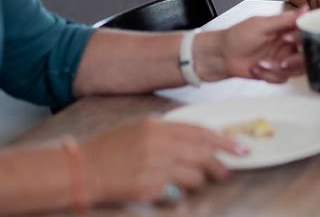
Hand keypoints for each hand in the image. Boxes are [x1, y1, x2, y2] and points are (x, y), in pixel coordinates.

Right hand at [81, 117, 244, 205]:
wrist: (81, 170)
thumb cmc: (109, 150)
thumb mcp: (138, 129)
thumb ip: (167, 132)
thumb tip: (199, 141)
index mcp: (157, 126)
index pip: (199, 131)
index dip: (222, 140)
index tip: (238, 147)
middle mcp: (158, 144)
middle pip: (203, 153)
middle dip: (220, 163)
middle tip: (227, 170)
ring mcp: (154, 166)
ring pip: (195, 175)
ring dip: (198, 181)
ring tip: (190, 182)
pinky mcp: (149, 188)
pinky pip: (177, 193)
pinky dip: (178, 193)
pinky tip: (168, 190)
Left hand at [199, 9, 306, 82]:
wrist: (220, 56)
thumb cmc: (237, 36)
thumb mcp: (262, 25)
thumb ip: (285, 20)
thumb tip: (305, 9)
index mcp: (286, 29)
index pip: (307, 33)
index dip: (302, 39)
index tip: (289, 40)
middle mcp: (288, 44)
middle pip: (307, 55)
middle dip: (294, 61)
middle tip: (283, 62)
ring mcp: (282, 59)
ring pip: (296, 70)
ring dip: (277, 69)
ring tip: (260, 64)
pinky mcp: (275, 73)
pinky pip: (282, 78)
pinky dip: (268, 75)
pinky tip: (255, 69)